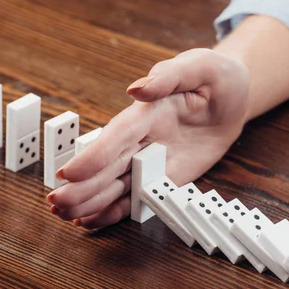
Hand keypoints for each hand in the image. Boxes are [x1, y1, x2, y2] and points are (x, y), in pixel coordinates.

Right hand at [46, 48, 249, 228]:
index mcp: (146, 112)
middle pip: (106, 165)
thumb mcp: (199, 67)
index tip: (70, 172)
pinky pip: (134, 198)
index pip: (116, 136)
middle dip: (81, 185)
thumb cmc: (214, 77)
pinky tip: (90, 221)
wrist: (232, 99)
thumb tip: (137, 89)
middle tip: (57, 202)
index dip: (93, 155)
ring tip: (64, 216)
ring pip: (114, 184)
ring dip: (89, 201)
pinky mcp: (161, 178)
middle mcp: (140, 139)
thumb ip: (169, 76)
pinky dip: (113, 211)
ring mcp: (148, 160)